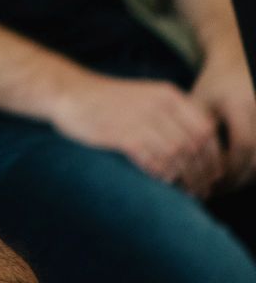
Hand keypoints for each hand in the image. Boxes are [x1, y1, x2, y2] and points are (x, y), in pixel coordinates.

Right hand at [50, 71, 221, 195]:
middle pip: (194, 145)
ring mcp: (139, 119)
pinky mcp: (121, 135)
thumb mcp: (145, 98)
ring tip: (184, 190)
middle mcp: (158, 105)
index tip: (211, 171)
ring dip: (182, 177)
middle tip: (200, 188)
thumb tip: (195, 148)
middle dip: (200, 171)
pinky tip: (160, 180)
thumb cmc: (106, 100)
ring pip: (176, 155)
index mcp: (168, 94)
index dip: (213, 153)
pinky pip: (152, 160)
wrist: (69, 92)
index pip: (206, 128)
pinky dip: (160, 174)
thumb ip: (170, 116)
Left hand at [190, 51, 255, 189]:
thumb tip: (174, 163)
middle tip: (214, 190)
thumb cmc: (213, 85)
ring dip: (243, 177)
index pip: (243, 146)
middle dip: (236, 178)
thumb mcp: (197, 102)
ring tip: (220, 186)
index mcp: (241, 106)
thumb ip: (190, 129)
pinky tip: (231, 174)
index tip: (210, 180)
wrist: (238, 65)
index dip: (228, 167)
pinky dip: (249, 168)